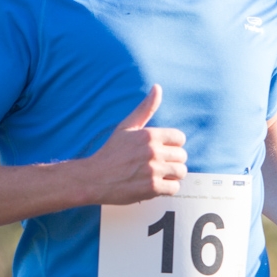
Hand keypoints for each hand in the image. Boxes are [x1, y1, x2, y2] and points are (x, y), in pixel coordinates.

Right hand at [80, 85, 187, 204]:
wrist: (94, 178)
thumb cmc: (110, 152)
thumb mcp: (126, 126)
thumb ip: (145, 108)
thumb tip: (157, 87)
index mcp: (149, 135)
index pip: (180, 138)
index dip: (172, 145)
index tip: (161, 151)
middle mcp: (153, 152)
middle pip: (182, 157)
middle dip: (172, 161)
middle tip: (157, 165)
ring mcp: (153, 171)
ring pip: (180, 172)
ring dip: (171, 175)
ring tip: (158, 175)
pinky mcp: (152, 188)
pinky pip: (174, 188)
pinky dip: (167, 189)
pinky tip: (154, 185)